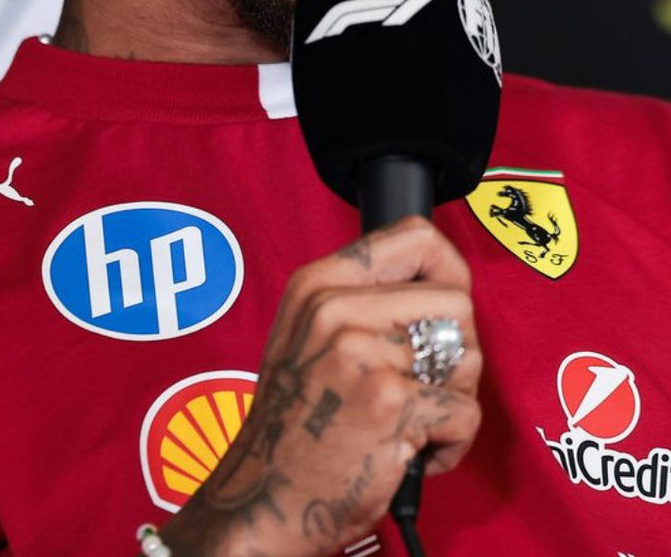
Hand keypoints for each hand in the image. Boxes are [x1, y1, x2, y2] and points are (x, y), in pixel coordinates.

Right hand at [161, 217, 482, 556]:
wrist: (265, 494)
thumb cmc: (293, 423)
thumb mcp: (304, 336)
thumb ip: (359, 300)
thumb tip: (435, 281)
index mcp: (317, 284)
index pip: (414, 237)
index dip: (450, 270)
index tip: (449, 302)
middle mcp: (336, 308)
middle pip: (456, 302)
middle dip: (457, 351)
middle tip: (421, 385)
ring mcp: (361, 352)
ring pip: (468, 358)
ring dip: (453, 399)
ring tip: (407, 420)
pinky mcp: (390, 401)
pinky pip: (465, 414)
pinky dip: (451, 446)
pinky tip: (408, 452)